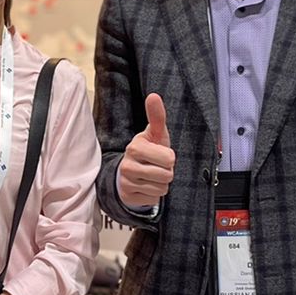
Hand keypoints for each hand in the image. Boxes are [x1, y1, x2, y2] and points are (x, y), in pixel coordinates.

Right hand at [118, 93, 175, 207]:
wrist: (129, 172)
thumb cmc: (148, 151)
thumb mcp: (154, 134)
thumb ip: (156, 117)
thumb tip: (154, 95)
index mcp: (135, 147)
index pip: (169, 158)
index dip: (169, 158)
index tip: (160, 154)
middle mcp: (128, 165)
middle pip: (167, 175)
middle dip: (166, 172)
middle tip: (156, 166)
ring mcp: (126, 182)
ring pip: (161, 188)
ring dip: (160, 183)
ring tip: (151, 175)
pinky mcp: (128, 196)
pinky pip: (154, 199)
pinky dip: (153, 194)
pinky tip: (145, 186)